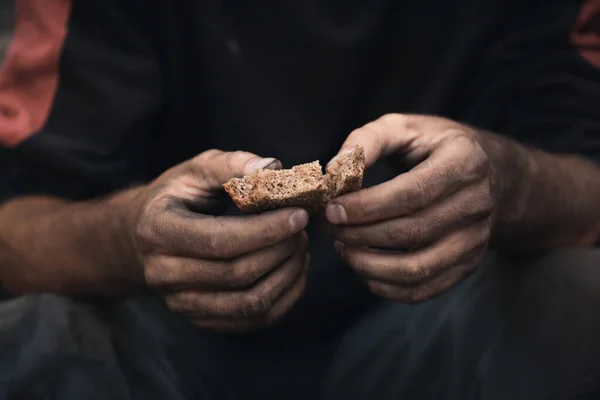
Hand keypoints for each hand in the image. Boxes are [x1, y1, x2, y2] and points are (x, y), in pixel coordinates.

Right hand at [127, 150, 309, 331]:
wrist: (143, 235)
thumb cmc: (177, 197)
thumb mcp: (196, 170)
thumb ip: (232, 165)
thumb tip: (273, 167)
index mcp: (158, 230)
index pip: (220, 240)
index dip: (265, 230)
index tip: (298, 215)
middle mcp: (163, 273)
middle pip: (237, 274)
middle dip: (281, 250)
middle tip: (302, 228)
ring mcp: (181, 302)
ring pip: (249, 303)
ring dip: (287, 275)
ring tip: (300, 247)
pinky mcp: (201, 319)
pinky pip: (253, 321)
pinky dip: (284, 298)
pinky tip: (294, 270)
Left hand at [325, 114, 495, 303]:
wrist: (487, 173)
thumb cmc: (433, 146)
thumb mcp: (404, 127)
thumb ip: (368, 140)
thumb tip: (333, 168)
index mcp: (464, 162)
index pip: (412, 194)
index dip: (367, 207)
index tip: (332, 209)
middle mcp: (477, 204)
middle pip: (411, 232)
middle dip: (359, 234)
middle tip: (329, 227)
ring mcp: (475, 240)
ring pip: (416, 269)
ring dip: (368, 265)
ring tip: (342, 247)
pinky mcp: (467, 265)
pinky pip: (424, 289)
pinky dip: (386, 287)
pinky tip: (363, 267)